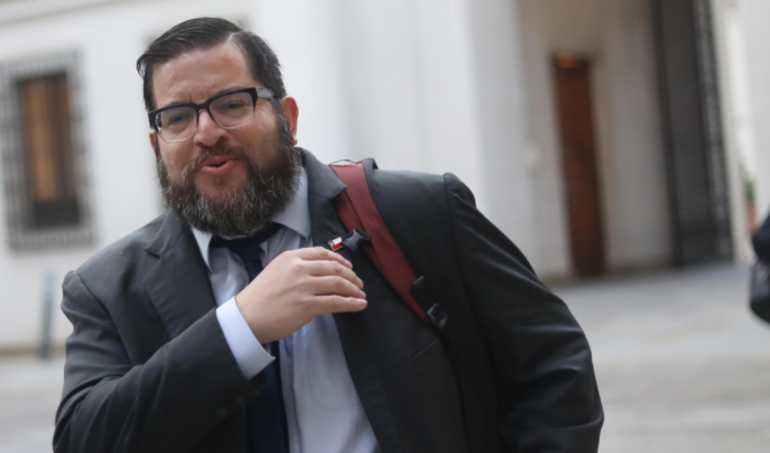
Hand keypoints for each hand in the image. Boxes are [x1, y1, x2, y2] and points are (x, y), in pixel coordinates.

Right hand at [235, 247, 366, 342]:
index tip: (349, 267)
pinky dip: (352, 303)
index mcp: (291, 257)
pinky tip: (360, 305)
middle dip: (351, 276)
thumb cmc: (260, 297)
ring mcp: (304, 286)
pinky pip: (336, 302)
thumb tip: (321, 273)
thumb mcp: (276, 271)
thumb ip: (297, 268)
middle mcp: (299, 268)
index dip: (340, 259)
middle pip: (334, 268)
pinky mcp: (308, 305)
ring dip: (354, 289)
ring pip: (338, 283)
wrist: (247, 317)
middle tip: (359, 283)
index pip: (322, 253)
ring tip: (361, 294)